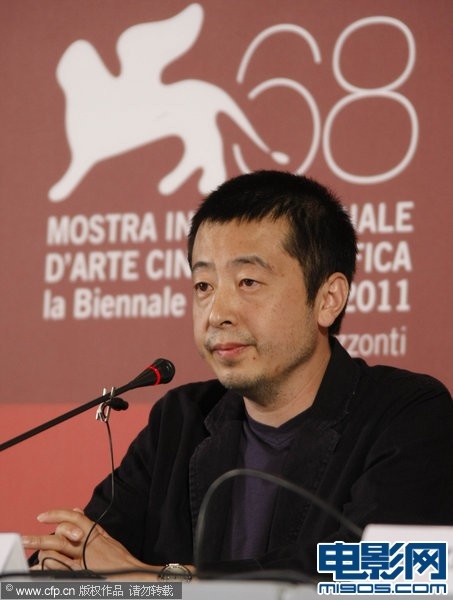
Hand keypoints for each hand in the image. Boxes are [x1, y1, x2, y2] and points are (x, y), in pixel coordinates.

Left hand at [22, 508, 154, 578]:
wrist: (133, 575)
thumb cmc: (119, 558)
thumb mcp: (107, 537)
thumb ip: (90, 525)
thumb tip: (76, 511)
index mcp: (94, 534)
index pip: (74, 517)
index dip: (56, 515)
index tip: (41, 517)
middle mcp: (87, 545)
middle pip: (59, 536)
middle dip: (39, 538)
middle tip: (24, 539)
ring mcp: (83, 561)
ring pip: (57, 551)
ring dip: (41, 551)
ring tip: (29, 553)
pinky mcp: (81, 574)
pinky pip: (60, 569)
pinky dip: (48, 567)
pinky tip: (39, 568)